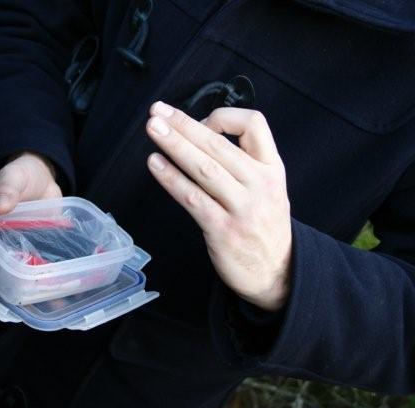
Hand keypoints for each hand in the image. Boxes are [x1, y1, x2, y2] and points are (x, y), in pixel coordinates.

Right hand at [0, 152, 61, 292]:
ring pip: (18, 276)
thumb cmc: (20, 173)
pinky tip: (62, 291)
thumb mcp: (12, 176)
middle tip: (19, 300)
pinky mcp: (39, 250)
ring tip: (44, 299)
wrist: (43, 174)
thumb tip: (0, 206)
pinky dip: (48, 280)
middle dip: (3, 289)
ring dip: (28, 290)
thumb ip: (7, 188)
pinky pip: (40, 269)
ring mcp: (19, 249)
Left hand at [145, 102, 291, 310]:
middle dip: (184, 125)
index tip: (198, 122)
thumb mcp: (268, 187)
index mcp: (272, 168)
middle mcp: (259, 184)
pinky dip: (171, 178)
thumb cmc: (263, 225)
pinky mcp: (223, 230)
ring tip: (153, 129)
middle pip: (218, 144)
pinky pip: (192, 198)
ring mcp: (242, 208)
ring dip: (174, 145)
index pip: (254, 124)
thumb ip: (243, 162)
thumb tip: (198, 134)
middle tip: (158, 111)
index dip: (223, 117)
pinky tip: (155, 164)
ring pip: (204, 167)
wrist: (277, 273)